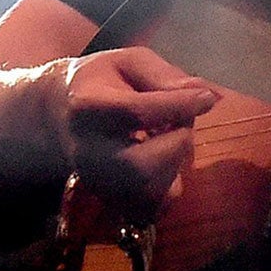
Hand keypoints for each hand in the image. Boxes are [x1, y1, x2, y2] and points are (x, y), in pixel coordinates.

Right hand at [57, 48, 216, 213]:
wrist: (59, 115)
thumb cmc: (102, 82)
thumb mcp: (130, 62)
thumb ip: (167, 76)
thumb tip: (211, 94)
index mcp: (88, 107)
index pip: (138, 112)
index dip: (179, 105)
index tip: (206, 97)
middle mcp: (88, 151)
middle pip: (142, 164)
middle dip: (176, 141)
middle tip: (178, 121)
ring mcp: (97, 181)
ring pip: (151, 189)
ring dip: (175, 162)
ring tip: (167, 137)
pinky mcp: (109, 200)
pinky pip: (153, 208)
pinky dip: (169, 185)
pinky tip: (162, 160)